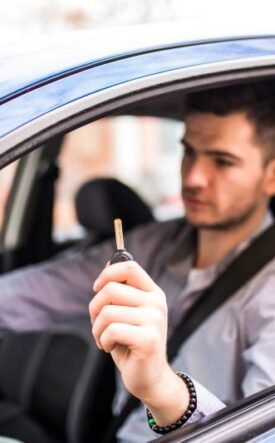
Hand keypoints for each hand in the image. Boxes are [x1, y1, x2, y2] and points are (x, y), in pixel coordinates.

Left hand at [89, 261, 189, 425]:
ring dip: (97, 329)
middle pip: (111, 289)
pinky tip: (110, 347)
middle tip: (98, 324)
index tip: (97, 288)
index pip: (129, 267)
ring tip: (104, 339)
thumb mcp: (126, 312)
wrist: (150, 378)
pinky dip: (103, 340)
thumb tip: (107, 264)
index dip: (107, 273)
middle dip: (94, 308)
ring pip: (107, 312)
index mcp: (153, 293)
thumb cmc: (132, 343)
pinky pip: (111, 330)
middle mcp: (157, 303)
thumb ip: (121, 290)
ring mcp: (155, 320)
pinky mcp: (148, 339)